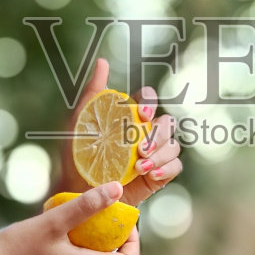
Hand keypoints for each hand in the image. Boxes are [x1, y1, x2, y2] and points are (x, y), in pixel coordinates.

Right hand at [0, 181, 139, 254]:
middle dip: (125, 250)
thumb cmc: (18, 247)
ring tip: (90, 226)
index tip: (122, 221)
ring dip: (106, 252)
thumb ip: (86, 205)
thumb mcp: (54, 220)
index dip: (134, 243)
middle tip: (112, 225)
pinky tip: (68, 236)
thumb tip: (117, 189)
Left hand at [60, 58, 183, 206]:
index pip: (149, 99)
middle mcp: (146, 132)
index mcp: (130, 117)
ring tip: (140, 167)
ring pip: (173, 145)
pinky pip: (175, 167)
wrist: (80, 192)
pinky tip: (150, 175)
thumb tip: (102, 62)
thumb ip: (93, 93)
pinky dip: (166, 169)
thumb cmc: (79, 156)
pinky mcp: (159, 174)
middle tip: (140, 148)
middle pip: (167, 123)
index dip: (150, 103)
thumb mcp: (81, 123)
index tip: (140, 114)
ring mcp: (155, 154)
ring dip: (160, 154)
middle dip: (158, 134)